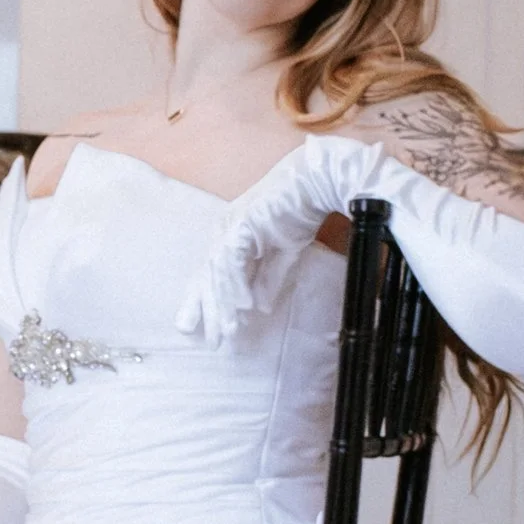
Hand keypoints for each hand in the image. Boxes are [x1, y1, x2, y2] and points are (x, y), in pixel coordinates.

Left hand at [176, 137, 391, 344]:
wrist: (314, 181)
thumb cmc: (297, 211)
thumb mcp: (284, 253)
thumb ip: (270, 279)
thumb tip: (260, 308)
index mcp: (231, 237)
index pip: (214, 276)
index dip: (209, 304)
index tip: (208, 333)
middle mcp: (225, 232)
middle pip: (210, 278)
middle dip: (210, 311)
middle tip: (212, 342)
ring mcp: (232, 226)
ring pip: (220, 273)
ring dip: (224, 304)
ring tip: (228, 331)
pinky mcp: (244, 223)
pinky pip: (235, 260)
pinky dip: (237, 284)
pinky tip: (242, 305)